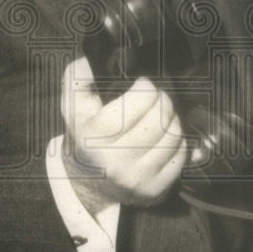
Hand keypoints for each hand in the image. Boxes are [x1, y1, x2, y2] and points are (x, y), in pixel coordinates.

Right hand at [60, 57, 186, 213]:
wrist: (87, 183)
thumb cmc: (85, 135)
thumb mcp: (73, 106)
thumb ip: (76, 79)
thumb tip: (87, 60)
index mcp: (94, 136)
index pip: (137, 103)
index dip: (146, 88)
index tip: (143, 85)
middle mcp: (114, 161)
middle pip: (159, 118)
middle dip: (162, 100)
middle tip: (157, 97)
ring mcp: (136, 178)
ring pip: (173, 134)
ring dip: (171, 119)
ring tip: (160, 115)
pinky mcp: (154, 191)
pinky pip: (180, 155)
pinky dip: (176, 141)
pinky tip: (162, 137)